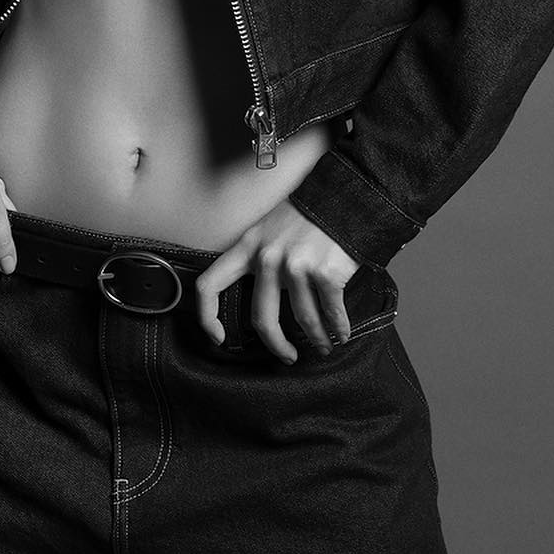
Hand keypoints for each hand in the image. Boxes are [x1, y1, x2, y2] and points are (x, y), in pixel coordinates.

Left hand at [194, 200, 360, 362]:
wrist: (346, 196)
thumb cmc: (308, 215)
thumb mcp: (271, 228)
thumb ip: (260, 257)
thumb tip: (262, 298)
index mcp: (247, 247)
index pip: (209, 284)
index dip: (207, 317)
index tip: (218, 337)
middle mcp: (267, 257)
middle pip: (261, 317)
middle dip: (276, 345)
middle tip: (287, 356)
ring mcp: (296, 265)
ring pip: (302, 319)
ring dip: (316, 339)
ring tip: (323, 346)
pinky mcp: (325, 271)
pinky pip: (330, 312)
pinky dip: (339, 328)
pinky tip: (342, 334)